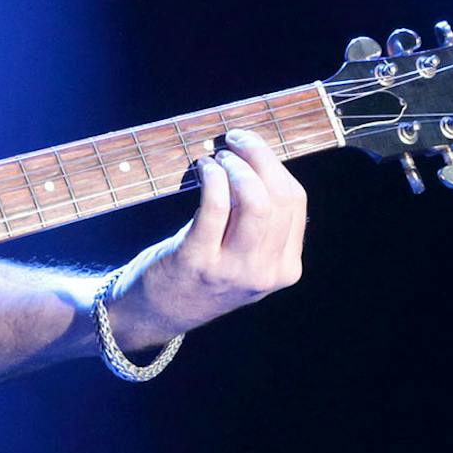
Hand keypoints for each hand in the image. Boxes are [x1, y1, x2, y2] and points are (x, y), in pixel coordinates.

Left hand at [105, 127, 306, 348]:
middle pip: (280, 197)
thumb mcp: (247, 261)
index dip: (275, 165)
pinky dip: (213, 177)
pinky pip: (215, 205)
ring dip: (237, 166)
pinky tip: (203, 168)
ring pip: (255, 201)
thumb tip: (261, 162)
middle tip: (235, 140)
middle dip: (259, 156)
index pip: (296, 202)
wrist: (157, 312)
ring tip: (219, 156)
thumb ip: (262, 226)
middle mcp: (264, 273)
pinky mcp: (197, 260)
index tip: (253, 146)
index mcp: (285, 269)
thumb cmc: (202, 274)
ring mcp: (231, 269)